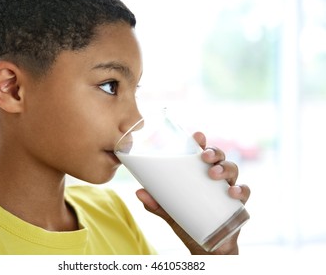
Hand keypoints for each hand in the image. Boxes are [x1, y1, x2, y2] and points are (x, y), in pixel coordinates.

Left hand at [136, 131, 250, 254]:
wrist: (204, 247)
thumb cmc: (187, 222)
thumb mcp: (170, 212)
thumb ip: (156, 204)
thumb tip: (138, 192)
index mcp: (199, 174)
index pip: (202, 152)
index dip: (201, 141)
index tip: (197, 135)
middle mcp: (215, 177)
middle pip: (219, 157)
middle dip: (214, 152)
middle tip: (204, 157)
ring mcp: (227, 188)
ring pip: (233, 169)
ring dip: (225, 167)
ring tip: (214, 174)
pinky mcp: (238, 204)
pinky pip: (245, 191)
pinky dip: (241, 189)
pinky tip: (232, 192)